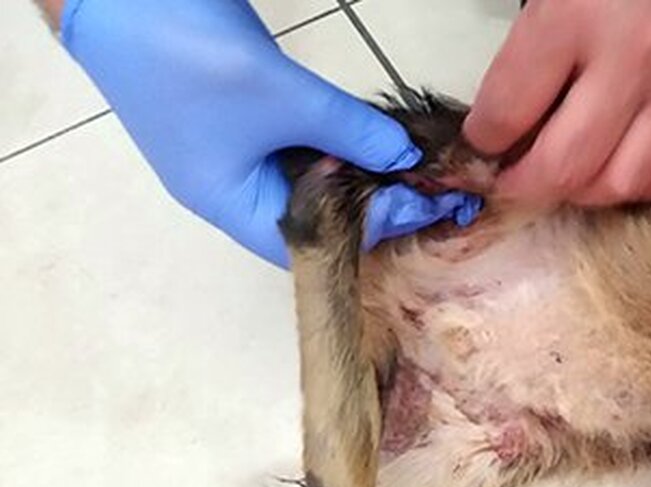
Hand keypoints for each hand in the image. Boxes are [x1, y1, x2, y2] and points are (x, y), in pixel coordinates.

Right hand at [60, 0, 478, 266]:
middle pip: (317, 217)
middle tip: (435, 188)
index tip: (433, 203)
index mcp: (230, 204)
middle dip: (376, 206)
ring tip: (415, 168)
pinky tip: (375, 138)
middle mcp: (230, 190)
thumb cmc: (192, 55)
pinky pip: (297, 148)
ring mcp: (231, 152)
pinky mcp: (237, 118)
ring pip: (309, 181)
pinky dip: (336, 145)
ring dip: (360, 175)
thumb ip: (351, 132)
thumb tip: (407, 160)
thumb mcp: (284, 97)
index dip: (378, 228)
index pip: (318, 242)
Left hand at [464, 0, 650, 206]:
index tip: (479, 144)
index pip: (509, 110)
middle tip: (513, 177)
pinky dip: (642, 185)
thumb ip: (532, 43)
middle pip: (565, 165)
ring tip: (568, 175)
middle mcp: (632, 62)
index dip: (482, 141)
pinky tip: (623, 168)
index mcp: (576, 17)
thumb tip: (506, 111)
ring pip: (622, 183)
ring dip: (585, 192)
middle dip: (525, 183)